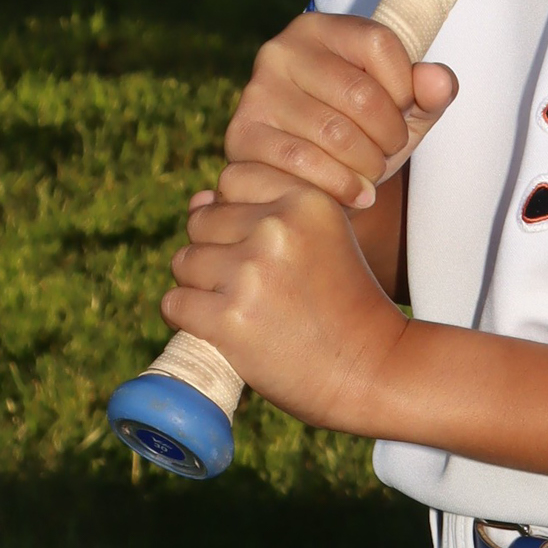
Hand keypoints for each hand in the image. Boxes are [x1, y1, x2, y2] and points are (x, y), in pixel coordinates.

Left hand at [164, 162, 409, 433]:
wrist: (373, 368)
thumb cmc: (343, 303)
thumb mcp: (322, 239)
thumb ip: (263, 211)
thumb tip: (197, 199)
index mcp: (306, 200)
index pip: (232, 179)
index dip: (237, 214)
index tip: (263, 248)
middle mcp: (277, 228)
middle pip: (202, 222)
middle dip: (216, 252)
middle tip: (252, 287)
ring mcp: (251, 273)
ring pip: (184, 261)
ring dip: (200, 285)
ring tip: (239, 307)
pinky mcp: (230, 319)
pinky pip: (175, 303)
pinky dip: (187, 318)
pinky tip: (220, 328)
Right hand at [226, 13, 457, 209]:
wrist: (309, 176)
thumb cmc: (363, 131)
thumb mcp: (404, 109)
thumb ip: (432, 91)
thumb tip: (438, 80)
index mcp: (321, 28)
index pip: (380, 44)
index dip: (406, 87)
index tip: (404, 112)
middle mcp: (281, 50)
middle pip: (360, 94)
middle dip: (389, 135)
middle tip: (389, 151)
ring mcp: (256, 91)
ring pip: (333, 133)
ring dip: (368, 164)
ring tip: (373, 173)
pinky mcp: (242, 134)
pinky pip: (301, 161)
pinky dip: (340, 184)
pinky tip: (357, 193)